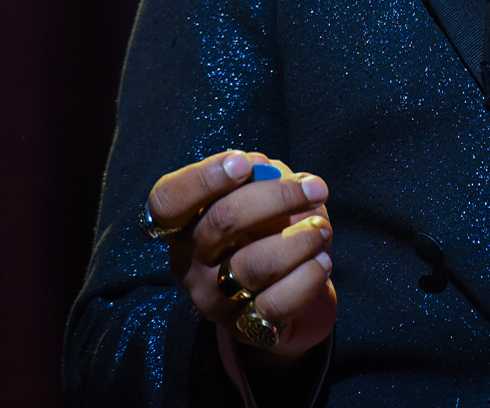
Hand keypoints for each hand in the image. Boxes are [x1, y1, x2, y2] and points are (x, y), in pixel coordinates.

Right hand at [146, 151, 336, 363]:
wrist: (282, 291)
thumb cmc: (267, 228)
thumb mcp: (261, 195)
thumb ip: (261, 176)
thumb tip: (263, 168)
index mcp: (182, 225)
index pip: (167, 201)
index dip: (203, 178)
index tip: (243, 162)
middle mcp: (188, 263)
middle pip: (222, 222)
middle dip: (277, 197)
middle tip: (315, 188)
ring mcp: (212, 299)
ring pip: (254, 264)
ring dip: (299, 240)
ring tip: (322, 229)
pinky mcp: (242, 327)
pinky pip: (277, 302)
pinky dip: (307, 276)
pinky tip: (322, 260)